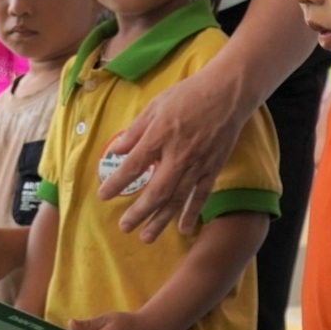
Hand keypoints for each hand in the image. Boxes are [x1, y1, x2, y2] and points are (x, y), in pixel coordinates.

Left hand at [97, 66, 247, 241]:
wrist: (227, 93)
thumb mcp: (155, 105)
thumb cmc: (188, 95)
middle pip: (156, 190)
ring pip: (177, 198)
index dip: (117, 183)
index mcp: (160, 135)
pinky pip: (201, 195)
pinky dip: (192, 213)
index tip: (103, 195)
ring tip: (146, 237)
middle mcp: (179, 154)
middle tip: (124, 227)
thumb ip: (135, 130)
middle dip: (139, 212)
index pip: (134, 165)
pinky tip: (184, 229)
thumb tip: (115, 151)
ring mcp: (198, 164)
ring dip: (161, 220)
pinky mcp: (213, 168)